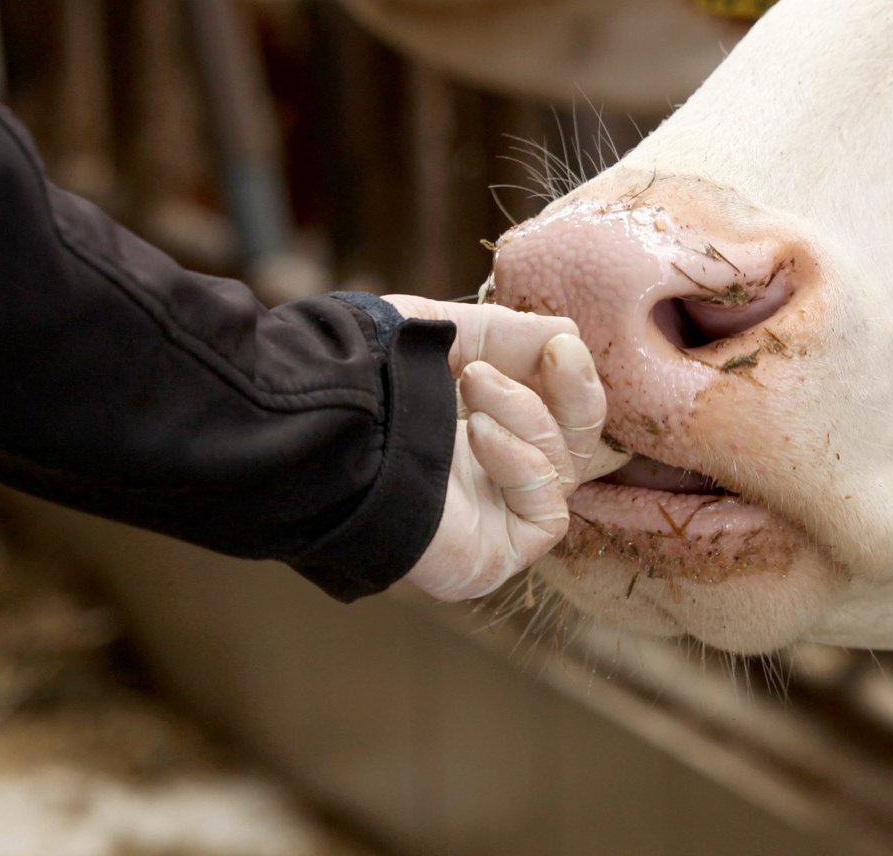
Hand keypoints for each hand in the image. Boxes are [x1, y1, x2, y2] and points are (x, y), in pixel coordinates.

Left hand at [390, 300, 605, 600]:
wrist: (318, 427)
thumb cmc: (364, 380)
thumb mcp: (441, 336)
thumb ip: (506, 335)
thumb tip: (567, 334)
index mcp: (477, 433)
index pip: (557, 416)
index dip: (570, 381)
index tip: (561, 342)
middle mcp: (488, 480)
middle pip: (575, 446)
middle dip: (573, 394)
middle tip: (556, 353)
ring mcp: (493, 521)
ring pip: (562, 471)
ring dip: (526, 413)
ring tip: (472, 382)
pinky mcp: (492, 556)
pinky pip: (546, 513)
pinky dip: (522, 463)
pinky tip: (475, 432)